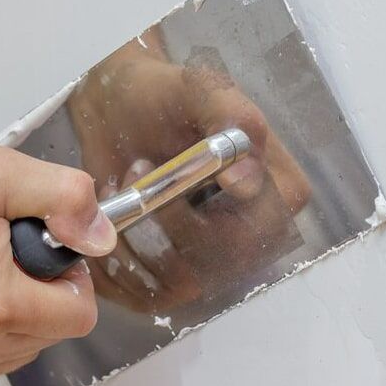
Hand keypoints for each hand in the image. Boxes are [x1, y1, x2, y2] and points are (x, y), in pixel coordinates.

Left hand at [67, 30, 309, 312]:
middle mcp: (254, 236)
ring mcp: (213, 265)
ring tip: (118, 185)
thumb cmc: (164, 96)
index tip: (170, 168)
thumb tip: (246, 177)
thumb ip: (231, 117)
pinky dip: (117, 263)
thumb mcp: (200, 89)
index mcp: (280, 190)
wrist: (116, 111)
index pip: (264, 226)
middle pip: (220, 261)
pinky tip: (104, 216)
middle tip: (134, 169)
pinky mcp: (171, 284)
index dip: (218, 209)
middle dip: (167, 218)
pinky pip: (147, 297)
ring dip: (138, 236)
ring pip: (181, 282)